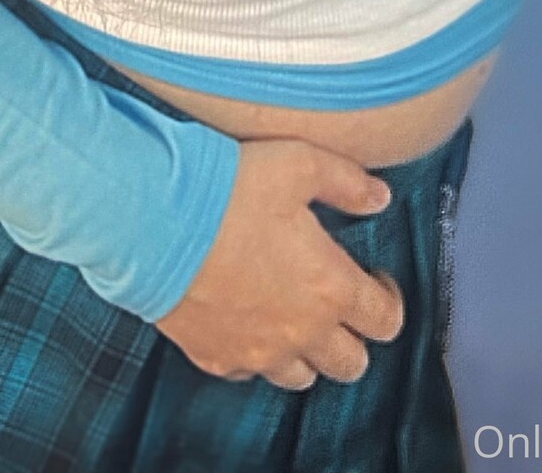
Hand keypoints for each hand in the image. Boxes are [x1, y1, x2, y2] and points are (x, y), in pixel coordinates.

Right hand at [152, 137, 404, 389]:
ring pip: (302, 377)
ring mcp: (256, 353)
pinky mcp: (215, 357)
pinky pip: (249, 373)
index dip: (388, 300)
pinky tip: (248, 320)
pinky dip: (256, 354)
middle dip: (354, 337)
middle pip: (351, 364)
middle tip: (338, 303)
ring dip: (307, 351)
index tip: (375, 279)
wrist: (154, 220)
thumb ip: (348, 182)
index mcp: (331, 287)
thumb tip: (380, 197)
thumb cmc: (231, 188)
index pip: (385, 320)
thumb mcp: (300, 163)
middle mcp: (301, 332)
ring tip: (293, 315)